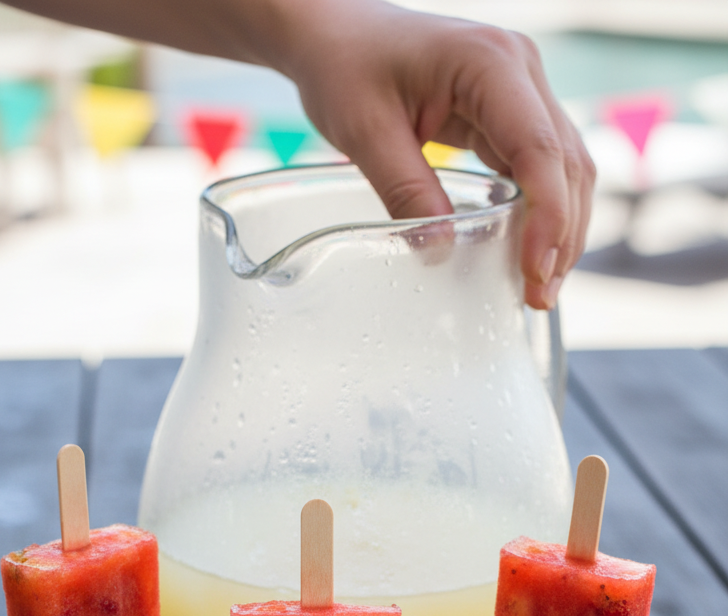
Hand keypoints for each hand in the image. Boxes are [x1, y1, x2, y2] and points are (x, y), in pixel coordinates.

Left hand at [284, 3, 594, 308]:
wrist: (337, 31)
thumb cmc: (346, 66)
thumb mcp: (366, 133)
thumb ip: (406, 192)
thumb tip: (442, 252)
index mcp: (488, 63)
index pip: (539, 149)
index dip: (548, 217)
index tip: (536, 271)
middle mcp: (519, 69)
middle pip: (566, 162)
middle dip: (562, 234)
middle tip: (541, 296)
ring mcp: (522, 88)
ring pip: (566, 167)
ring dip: (562, 229)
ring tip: (543, 286)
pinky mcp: (512, 109)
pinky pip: (543, 166)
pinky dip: (544, 211)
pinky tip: (532, 253)